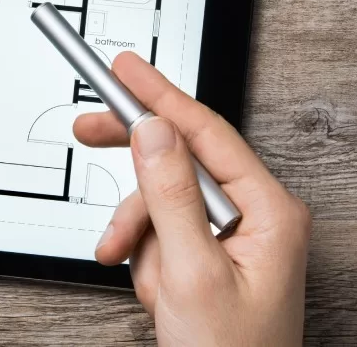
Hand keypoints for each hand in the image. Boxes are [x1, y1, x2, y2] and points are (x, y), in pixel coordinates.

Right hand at [74, 53, 310, 345]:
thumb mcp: (192, 273)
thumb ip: (170, 196)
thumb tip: (155, 132)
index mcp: (269, 211)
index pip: (206, 132)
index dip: (159, 95)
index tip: (125, 67)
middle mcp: (254, 217)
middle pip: (180, 159)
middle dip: (133, 166)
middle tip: (87, 128)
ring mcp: (231, 239)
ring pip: (160, 202)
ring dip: (138, 237)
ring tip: (140, 275)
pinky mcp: (208, 258)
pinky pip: (160, 234)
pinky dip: (144, 259)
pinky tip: (153, 289)